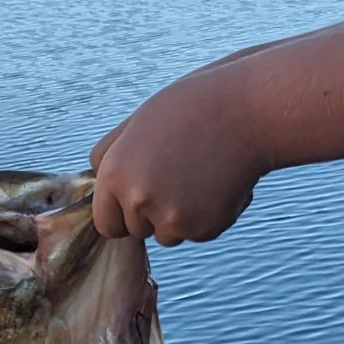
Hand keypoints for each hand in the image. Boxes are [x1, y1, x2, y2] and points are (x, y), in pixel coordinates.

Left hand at [90, 61, 269, 244]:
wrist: (246, 112)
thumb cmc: (190, 109)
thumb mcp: (136, 124)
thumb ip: (111, 156)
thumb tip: (97, 181)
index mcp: (115, 176)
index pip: (107, 224)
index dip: (123, 214)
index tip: (139, 201)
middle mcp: (138, 202)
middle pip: (138, 231)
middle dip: (152, 213)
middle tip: (177, 176)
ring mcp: (173, 219)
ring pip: (169, 234)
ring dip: (180, 216)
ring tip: (199, 175)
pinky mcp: (204, 228)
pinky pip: (199, 233)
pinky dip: (208, 216)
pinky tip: (218, 182)